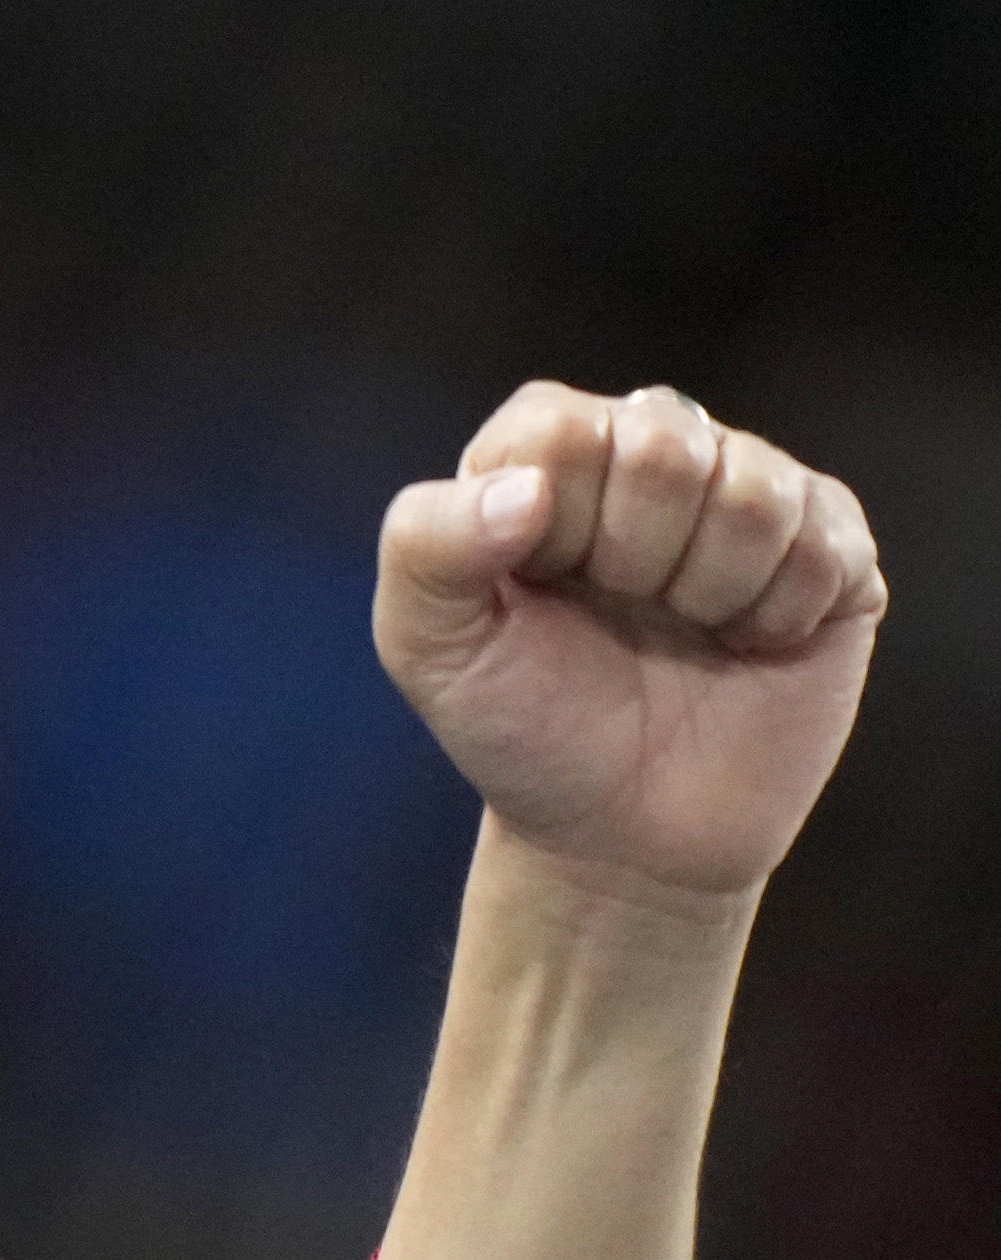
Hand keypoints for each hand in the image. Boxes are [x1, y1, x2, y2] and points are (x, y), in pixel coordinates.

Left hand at [373, 381, 881, 905]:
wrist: (622, 831)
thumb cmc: (522, 727)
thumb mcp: (428, 647)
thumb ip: (425, 547)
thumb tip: (525, 487)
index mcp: (550, 456)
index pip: (559, 428)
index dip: (553, 522)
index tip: (540, 585)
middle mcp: (657, 451)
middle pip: (666, 441)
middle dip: (632, 556)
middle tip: (622, 612)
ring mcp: (753, 492)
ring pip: (755, 491)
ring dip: (707, 589)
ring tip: (683, 630)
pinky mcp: (833, 544)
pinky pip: (825, 544)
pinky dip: (775, 615)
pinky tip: (745, 644)